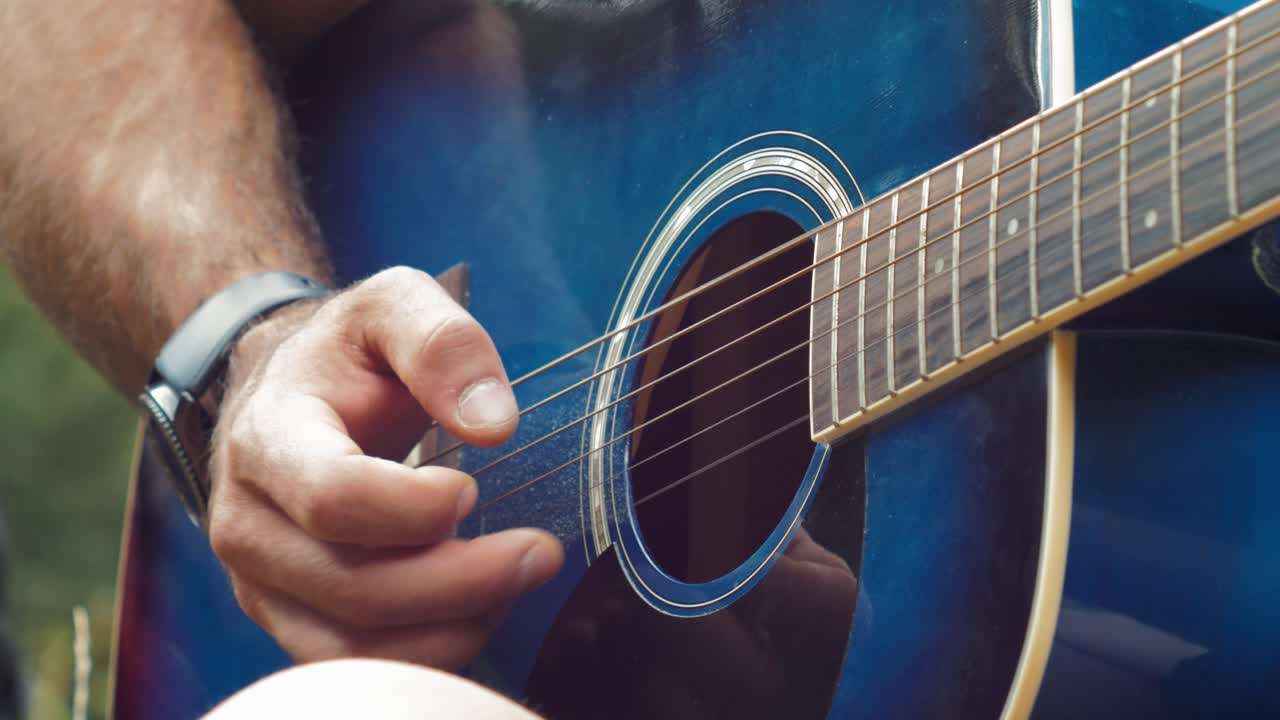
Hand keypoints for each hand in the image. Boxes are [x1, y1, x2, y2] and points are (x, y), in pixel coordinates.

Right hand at [206, 266, 563, 670]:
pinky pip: (355, 663)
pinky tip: (479, 610)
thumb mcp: (392, 305)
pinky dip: (427, 650)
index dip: (414, 508)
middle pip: (352, 584)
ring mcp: (261, 579)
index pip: (333, 497)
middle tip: (540, 553)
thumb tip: (494, 424)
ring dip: (452, 626)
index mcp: (269, 438)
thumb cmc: (345, 353)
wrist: (285, 394)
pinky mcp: (287, 615)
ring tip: (516, 581)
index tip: (474, 488)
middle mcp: (247, 521)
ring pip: (353, 643)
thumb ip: (444, 343)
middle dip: (462, 581)